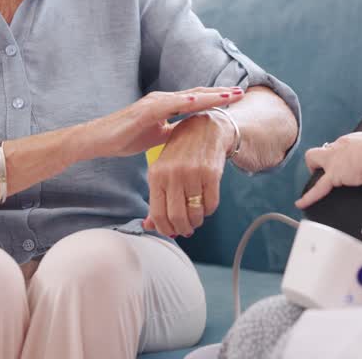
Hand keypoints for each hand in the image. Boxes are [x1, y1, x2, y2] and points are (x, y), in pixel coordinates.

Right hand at [93, 87, 244, 157]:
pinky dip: (184, 102)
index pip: (197, 101)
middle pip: (197, 95)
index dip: (217, 98)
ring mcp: (153, 103)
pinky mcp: (144, 111)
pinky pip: (168, 105)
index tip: (237, 98)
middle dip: (221, 93)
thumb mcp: (156, 136)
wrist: (96, 140)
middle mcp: (162, 100)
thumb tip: (190, 135)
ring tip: (229, 94)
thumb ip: (172, 132)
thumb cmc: (123, 137)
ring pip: (187, 97)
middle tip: (243, 92)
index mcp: (166, 106)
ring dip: (210, 95)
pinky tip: (199, 100)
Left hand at [142, 111, 235, 236]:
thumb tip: (150, 226)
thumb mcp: (162, 171)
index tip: (171, 231)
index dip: (165, 229)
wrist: (205, 129)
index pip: (157, 213)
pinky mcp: (211, 173)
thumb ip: (156, 199)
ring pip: (195, 213)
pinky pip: (211, 204)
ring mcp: (193, 173)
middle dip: (182, 229)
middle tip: (186, 229)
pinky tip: (206, 206)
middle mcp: (173, 174)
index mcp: (156, 174)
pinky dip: (208, 211)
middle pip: (177, 216)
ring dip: (196, 221)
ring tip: (196, 218)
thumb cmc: (180, 152)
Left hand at [295, 133, 361, 208]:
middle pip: (325, 149)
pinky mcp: (334, 175)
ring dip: (314, 169)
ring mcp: (334, 160)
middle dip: (323, 159)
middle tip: (330, 170)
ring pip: (314, 158)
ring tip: (318, 182)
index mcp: (354, 140)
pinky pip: (316, 188)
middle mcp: (340, 146)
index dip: (343, 155)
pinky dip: (308, 197)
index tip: (348, 162)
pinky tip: (300, 203)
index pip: (342, 146)